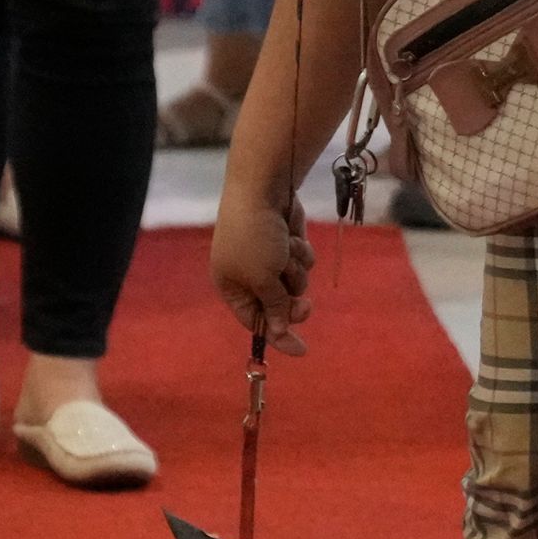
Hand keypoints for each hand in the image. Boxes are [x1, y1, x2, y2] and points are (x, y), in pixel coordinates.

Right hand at [212, 196, 315, 348]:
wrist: (264, 188)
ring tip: (287, 251)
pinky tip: (292, 236)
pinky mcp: (287, 243)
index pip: (255, 321)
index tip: (303, 350)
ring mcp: (270, 258)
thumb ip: (272, 307)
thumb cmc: (254, 237)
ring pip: (295, 283)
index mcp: (232, 286)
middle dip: (292, 303)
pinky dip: (300, 252)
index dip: (278, 336)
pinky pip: (302, 261)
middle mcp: (249, 275)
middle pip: (279, 306)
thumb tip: (278, 331)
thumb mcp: (261, 278)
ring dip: (295, 270)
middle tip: (305, 304)